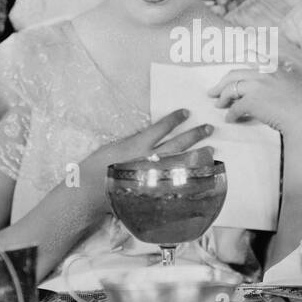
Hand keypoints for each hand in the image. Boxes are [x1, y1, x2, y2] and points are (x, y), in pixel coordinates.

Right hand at [77, 109, 214, 208]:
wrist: (89, 190)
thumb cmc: (98, 166)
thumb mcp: (115, 146)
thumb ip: (135, 142)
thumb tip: (152, 137)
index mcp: (137, 145)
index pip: (160, 128)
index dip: (174, 119)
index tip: (186, 111)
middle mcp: (147, 159)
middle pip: (178, 144)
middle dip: (195, 135)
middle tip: (210, 128)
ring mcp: (152, 176)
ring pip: (180, 163)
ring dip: (197, 155)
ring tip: (212, 150)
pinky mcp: (152, 188)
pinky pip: (174, 182)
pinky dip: (188, 178)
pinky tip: (199, 175)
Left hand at [207, 68, 301, 138]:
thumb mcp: (295, 90)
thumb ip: (282, 87)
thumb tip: (272, 96)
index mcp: (275, 71)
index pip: (253, 58)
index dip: (239, 63)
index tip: (231, 68)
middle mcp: (264, 75)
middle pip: (234, 74)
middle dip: (221, 83)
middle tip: (213, 92)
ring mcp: (257, 86)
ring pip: (231, 88)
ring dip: (222, 97)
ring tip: (218, 105)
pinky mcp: (252, 101)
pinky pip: (234, 107)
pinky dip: (230, 114)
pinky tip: (230, 119)